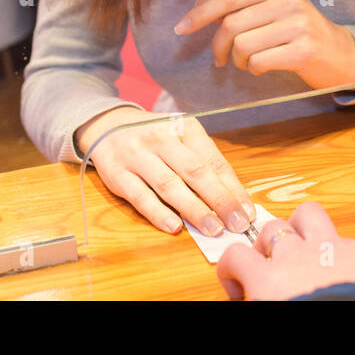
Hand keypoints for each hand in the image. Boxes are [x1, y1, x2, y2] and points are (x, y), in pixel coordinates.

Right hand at [74, 105, 255, 236]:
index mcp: (184, 127)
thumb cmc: (155, 137)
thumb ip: (203, 163)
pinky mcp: (117, 174)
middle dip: (219, 200)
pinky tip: (174, 227)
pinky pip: (140, 196)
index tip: (247, 212)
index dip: (233, 188)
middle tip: (237, 224)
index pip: (213, 160)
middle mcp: (161, 138)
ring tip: (213, 229)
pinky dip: (157, 213)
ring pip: (169, 184)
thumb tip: (232, 200)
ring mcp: (137, 155)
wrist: (108, 125)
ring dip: (193, 209)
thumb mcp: (181, 138)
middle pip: (195, 171)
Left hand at [173, 0, 354, 89]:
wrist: (342, 56)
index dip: (201, 15)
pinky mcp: (304, 49)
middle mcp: (287, 0)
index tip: (181, 29)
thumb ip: (238, 9)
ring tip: (248, 63)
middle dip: (219, 46)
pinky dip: (254, 69)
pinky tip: (264, 68)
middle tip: (222, 60)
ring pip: (243, 45)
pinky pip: (259, 62)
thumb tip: (199, 6)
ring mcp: (298, 23)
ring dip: (238, 61)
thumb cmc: (299, 35)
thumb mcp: (271, 14)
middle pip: (231, 24)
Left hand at [217, 201, 354, 300]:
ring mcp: (291, 261)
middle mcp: (324, 248)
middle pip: (304, 219)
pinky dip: (231, 269)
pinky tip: (236, 287)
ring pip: (270, 232)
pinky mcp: (262, 280)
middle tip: (290, 257)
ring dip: (263, 248)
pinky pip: (236, 258)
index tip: (328, 273)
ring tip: (262, 272)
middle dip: (295, 232)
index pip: (341, 239)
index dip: (330, 254)